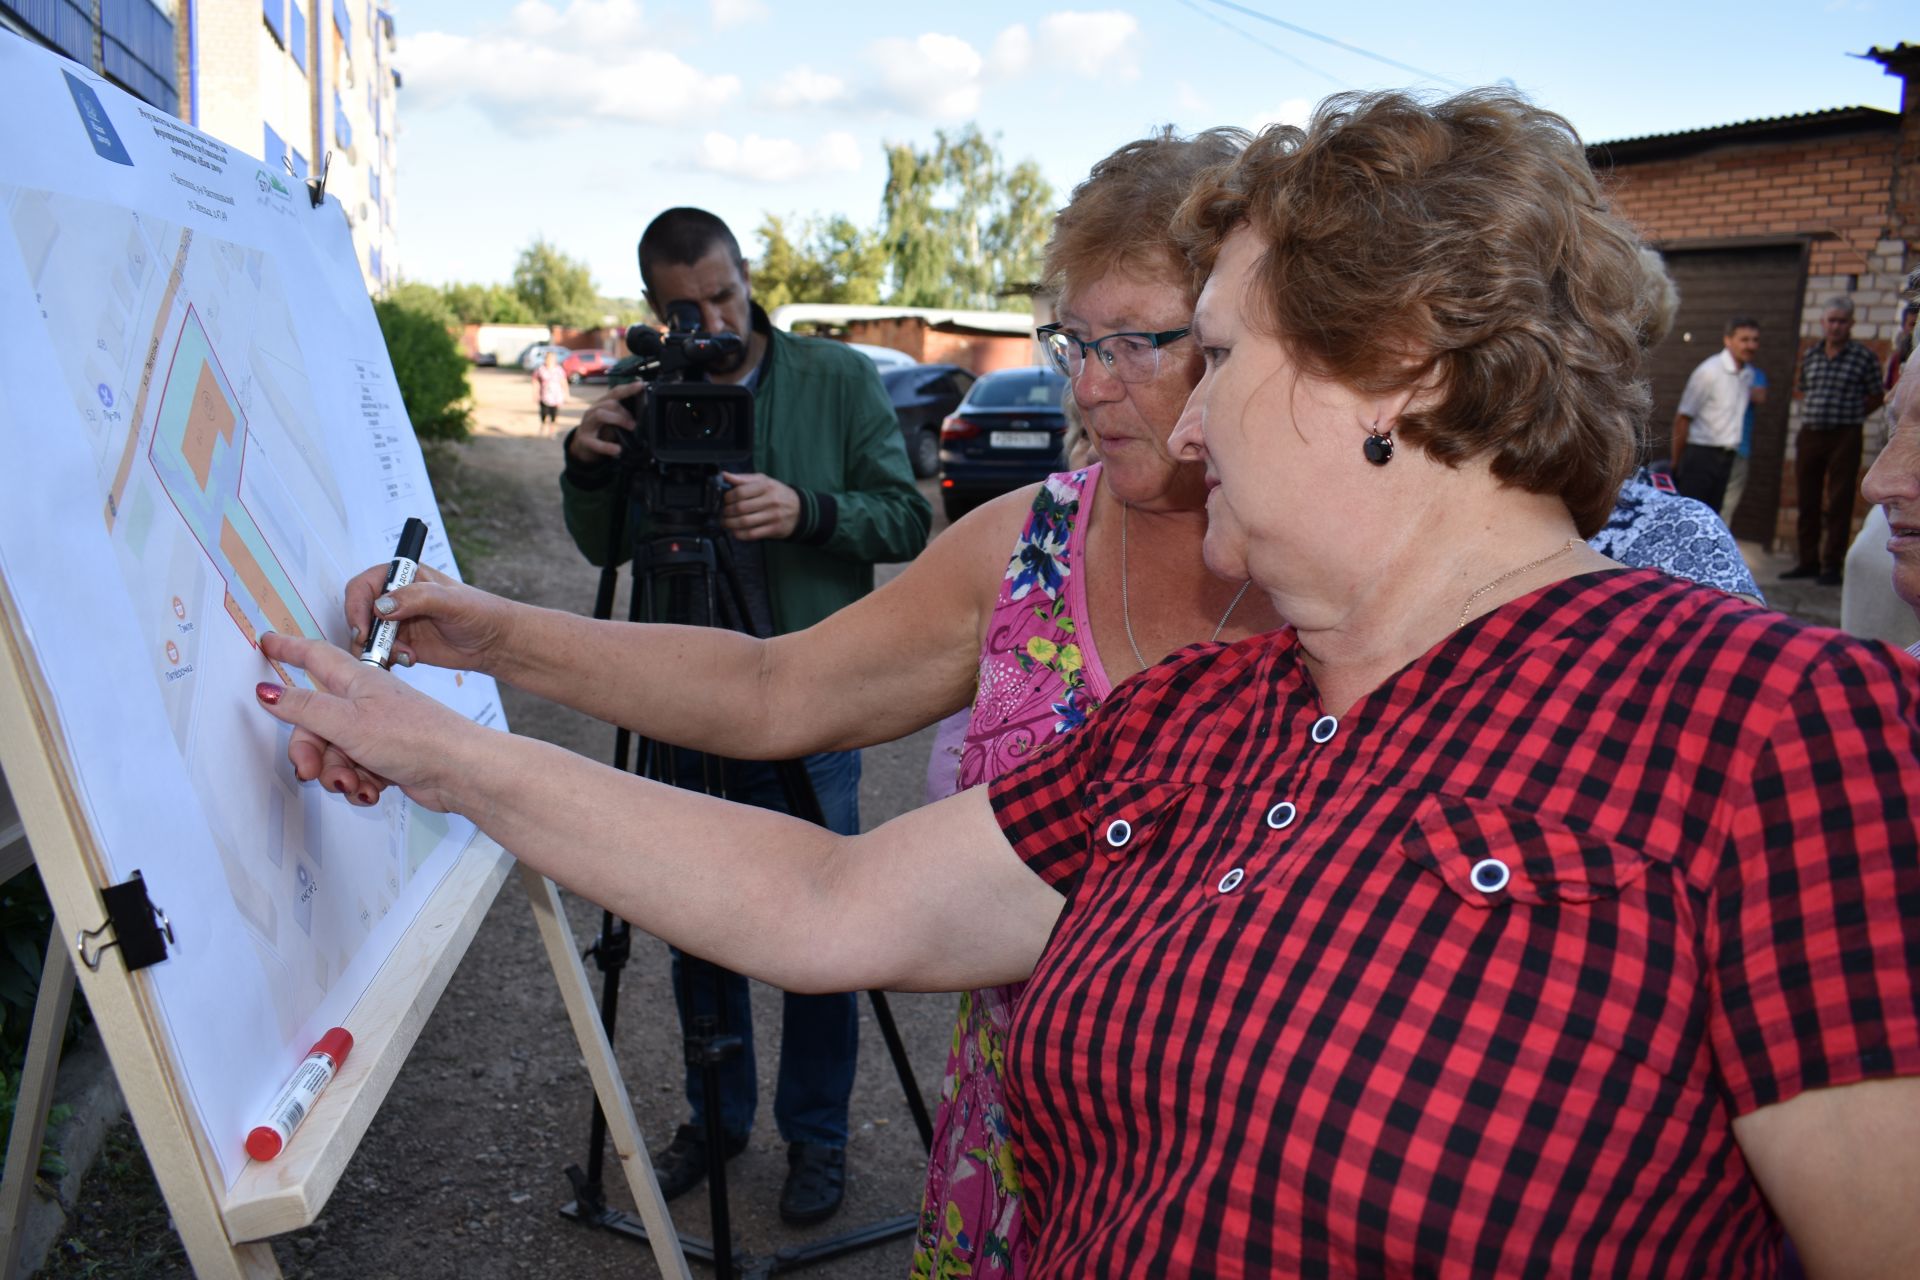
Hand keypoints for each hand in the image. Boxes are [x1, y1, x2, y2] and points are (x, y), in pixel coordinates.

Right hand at [256, 632, 469, 812]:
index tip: (266, 643)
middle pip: (315, 721)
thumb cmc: (415, 737)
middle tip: (309, 771)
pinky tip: (372, 790)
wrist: (461, 771)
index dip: (288, 650)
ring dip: (337, 773)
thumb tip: (268, 690)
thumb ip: (305, 708)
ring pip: (334, 751)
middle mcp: (366, 702)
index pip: (315, 657)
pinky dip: (359, 783)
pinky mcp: (389, 758)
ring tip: (355, 783)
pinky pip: (356, 770)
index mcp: (357, 681)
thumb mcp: (348, 722)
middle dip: (309, 750)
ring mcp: (378, 731)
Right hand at [344, 562, 513, 672]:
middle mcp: (394, 598)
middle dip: (365, 634)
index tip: (363, 629)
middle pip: (359, 614)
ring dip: (377, 650)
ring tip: (406, 655)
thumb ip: (417, 598)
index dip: (356, 606)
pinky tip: (410, 660)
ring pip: (366, 637)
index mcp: (402, 577)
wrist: (493, 641)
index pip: (363, 586)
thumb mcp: (450, 601)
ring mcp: (395, 623)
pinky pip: (379, 654)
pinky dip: (387, 660)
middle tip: (379, 649)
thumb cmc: (478, 611)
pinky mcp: (400, 645)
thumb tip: (382, 606)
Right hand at [567, 381, 645, 464]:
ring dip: (618, 420)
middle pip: (609, 403)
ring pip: (600, 414)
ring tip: (630, 428)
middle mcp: (593, 411)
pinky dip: (607, 446)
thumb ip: (624, 415)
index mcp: (602, 404)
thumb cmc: (602, 430)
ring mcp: (587, 424)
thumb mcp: (613, 421)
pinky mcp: (584, 439)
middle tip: (635, 423)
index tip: (640, 385)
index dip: (628, 388)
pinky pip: (595, 442)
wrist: (583, 446)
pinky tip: (618, 449)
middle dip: (625, 411)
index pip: (615, 392)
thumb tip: (644, 414)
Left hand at [718, 471, 800, 540]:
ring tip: (725, 522)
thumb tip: (725, 475)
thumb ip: (743, 478)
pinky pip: (752, 534)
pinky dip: (739, 534)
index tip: (724, 500)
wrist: (799, 509)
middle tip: (723, 513)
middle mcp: (771, 501)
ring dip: (730, 524)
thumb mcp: (764, 481)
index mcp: (766, 486)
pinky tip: (735, 531)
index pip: (740, 492)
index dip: (728, 497)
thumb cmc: (777, 493)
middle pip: (740, 508)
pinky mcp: (774, 529)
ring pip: (744, 522)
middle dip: (727, 512)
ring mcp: (773, 516)